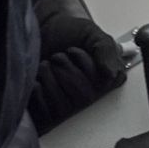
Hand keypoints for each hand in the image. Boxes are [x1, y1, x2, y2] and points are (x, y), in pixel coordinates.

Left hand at [27, 9, 127, 132]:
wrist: (40, 33)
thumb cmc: (67, 34)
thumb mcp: (91, 34)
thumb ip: (105, 50)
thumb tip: (111, 74)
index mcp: (108, 80)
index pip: (100, 84)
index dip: (82, 62)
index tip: (73, 50)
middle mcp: (91, 97)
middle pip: (82, 95)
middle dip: (65, 68)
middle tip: (59, 56)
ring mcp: (70, 108)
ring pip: (62, 102)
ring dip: (50, 75)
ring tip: (47, 65)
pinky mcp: (48, 115)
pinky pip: (43, 109)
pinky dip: (37, 88)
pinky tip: (38, 78)